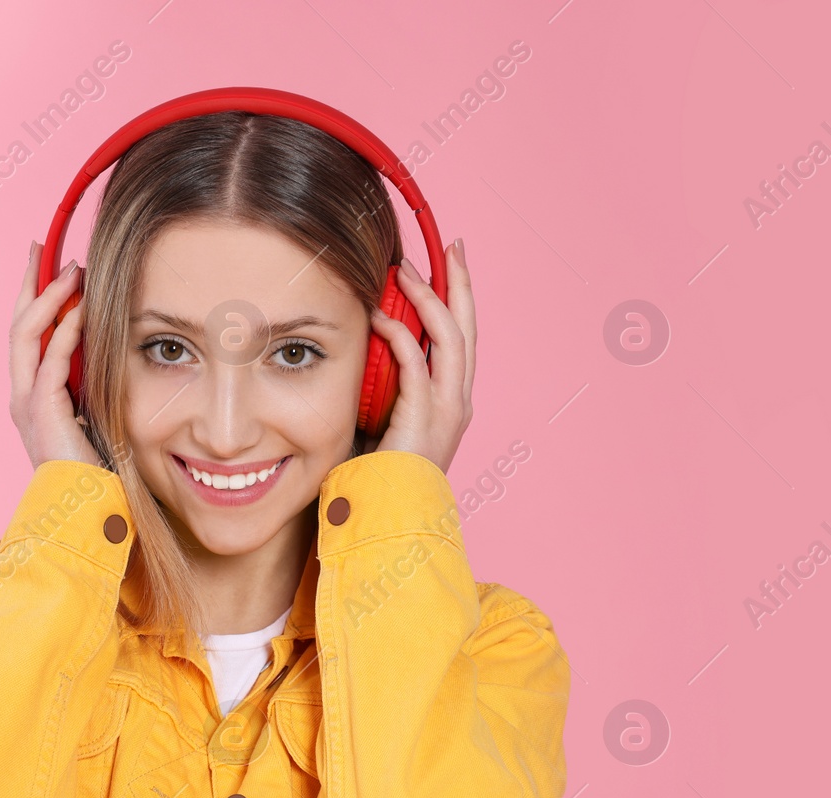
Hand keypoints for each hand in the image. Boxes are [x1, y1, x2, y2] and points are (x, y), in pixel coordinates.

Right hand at [9, 241, 101, 468]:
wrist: (88, 509)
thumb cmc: (100, 471)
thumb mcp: (98, 417)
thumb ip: (96, 386)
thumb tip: (114, 350)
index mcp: (33, 398)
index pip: (28, 336)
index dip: (36, 298)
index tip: (48, 264)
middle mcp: (22, 396)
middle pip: (18, 325)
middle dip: (31, 283)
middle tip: (42, 248)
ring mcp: (27, 402)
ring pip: (28, 333)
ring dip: (50, 297)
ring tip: (71, 269)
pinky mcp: (42, 409)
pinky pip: (51, 357)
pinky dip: (66, 328)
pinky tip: (84, 306)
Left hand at [370, 239, 474, 473]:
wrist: (390, 517)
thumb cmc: (381, 475)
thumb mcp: (385, 419)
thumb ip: (383, 385)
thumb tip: (362, 347)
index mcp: (453, 401)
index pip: (461, 338)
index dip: (459, 298)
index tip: (449, 264)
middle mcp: (459, 401)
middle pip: (467, 328)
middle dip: (459, 283)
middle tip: (450, 247)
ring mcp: (448, 409)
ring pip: (450, 337)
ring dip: (429, 298)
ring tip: (406, 272)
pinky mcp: (426, 416)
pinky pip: (416, 362)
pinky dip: (398, 333)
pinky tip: (378, 315)